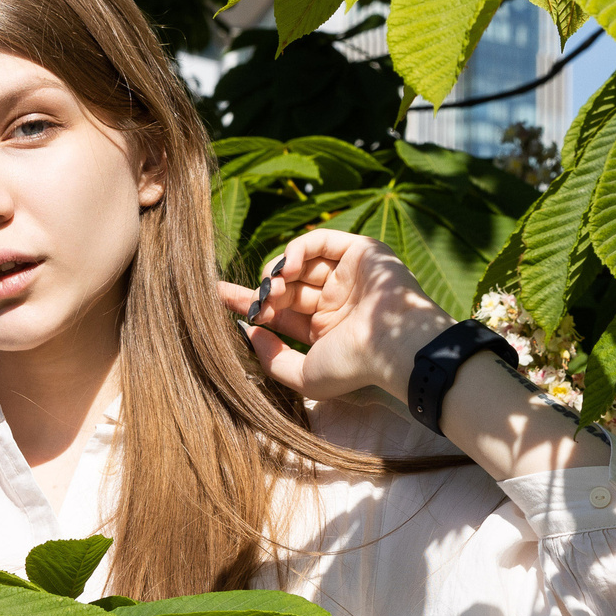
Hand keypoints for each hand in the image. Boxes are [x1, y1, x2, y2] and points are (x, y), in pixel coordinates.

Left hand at [216, 227, 454, 403]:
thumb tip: (248, 333)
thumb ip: (272, 359)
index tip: (219, 296)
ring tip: (271, 289)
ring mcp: (349, 275)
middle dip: (262, 290)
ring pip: (300, 262)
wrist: (395, 346)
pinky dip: (296, 249)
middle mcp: (337, 301)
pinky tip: (286, 268)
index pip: (281, 312)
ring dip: (277, 272)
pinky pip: (319, 240)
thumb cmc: (354, 366)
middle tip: (247, 299)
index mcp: (326, 329)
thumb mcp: (304, 375)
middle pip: (287, 286)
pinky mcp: (361, 251)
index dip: (251, 303)